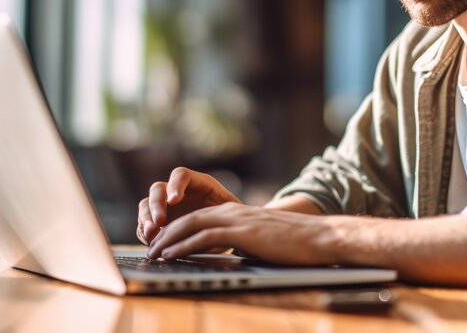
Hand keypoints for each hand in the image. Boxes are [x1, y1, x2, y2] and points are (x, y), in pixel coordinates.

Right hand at [136, 167, 241, 244]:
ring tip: (151, 234)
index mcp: (197, 183)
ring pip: (146, 205)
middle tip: (159, 221)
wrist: (228, 235)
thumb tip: (211, 221)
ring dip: (145, 218)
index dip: (175, 185)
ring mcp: (165, 208)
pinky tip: (151, 243)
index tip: (174, 200)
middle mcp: (177, 193)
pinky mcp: (158, 225)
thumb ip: (221, 213)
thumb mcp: (231, 213)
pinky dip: (143, 233)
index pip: (180, 175)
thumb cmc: (231, 220)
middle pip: (158, 189)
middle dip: (156, 205)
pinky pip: (143, 225)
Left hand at [146, 203, 339, 264]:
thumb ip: (242, 241)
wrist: (316, 236)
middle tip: (150, 249)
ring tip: (154, 253)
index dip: (177, 230)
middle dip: (166, 233)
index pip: (198, 218)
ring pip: (191, 225)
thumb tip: (229, 254)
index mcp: (235, 212)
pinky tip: (171, 254)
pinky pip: (204, 237)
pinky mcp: (240, 232)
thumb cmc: (292, 242)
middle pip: (189, 218)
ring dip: (169, 240)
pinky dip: (183, 246)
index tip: (162, 244)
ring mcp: (235, 220)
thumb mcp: (260, 238)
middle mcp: (231, 211)